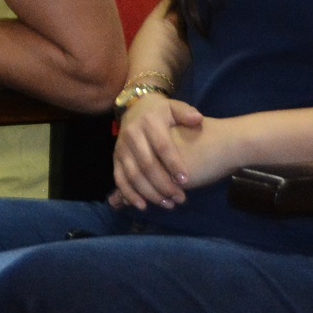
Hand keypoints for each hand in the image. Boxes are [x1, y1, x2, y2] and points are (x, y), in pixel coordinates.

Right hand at [109, 92, 207, 208]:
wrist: (134, 107)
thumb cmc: (160, 112)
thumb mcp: (174, 106)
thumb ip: (186, 113)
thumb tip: (197, 119)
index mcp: (149, 122)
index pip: (162, 146)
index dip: (173, 164)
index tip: (186, 180)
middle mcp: (132, 135)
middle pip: (147, 164)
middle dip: (164, 184)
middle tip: (180, 198)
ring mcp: (122, 147)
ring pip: (134, 175)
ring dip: (150, 193)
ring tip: (168, 204)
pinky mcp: (115, 158)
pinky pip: (119, 178)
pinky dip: (129, 194)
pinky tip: (143, 206)